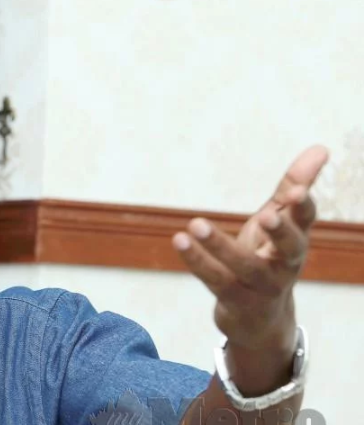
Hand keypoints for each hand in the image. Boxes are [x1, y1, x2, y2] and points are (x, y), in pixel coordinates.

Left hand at [172, 145, 328, 351]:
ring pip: (243, 267)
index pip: (306, 222)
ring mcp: (260, 287)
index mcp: (296, 242)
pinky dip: (197, 261)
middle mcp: (284, 266)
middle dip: (281, 231)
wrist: (260, 321)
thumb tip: (320, 148)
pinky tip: (179, 240)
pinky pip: (215, 280)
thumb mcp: (280, 224)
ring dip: (219, 246)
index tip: (297, 192)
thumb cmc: (269, 260)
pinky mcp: (235, 301)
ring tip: (196, 223)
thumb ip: (293, 188)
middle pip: (288, 249)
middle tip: (267, 215)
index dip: (303, 208)